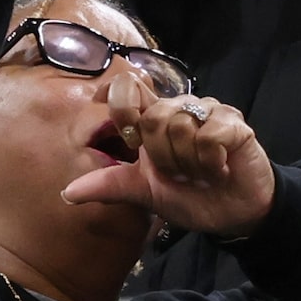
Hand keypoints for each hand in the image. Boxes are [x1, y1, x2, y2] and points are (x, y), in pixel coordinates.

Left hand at [60, 67, 275, 237]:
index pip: (126, 87)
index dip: (122, 107)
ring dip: (189, 164)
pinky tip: (220, 169)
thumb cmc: (189, 197)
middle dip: (163, 159)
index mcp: (153, 119)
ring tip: (202, 173)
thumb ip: (109, 185)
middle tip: (181, 174)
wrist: (233, 214)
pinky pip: (210, 136)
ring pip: (181, 127)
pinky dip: (212, 163)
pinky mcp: (234, 122)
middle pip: (152, 119)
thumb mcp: (144, 193)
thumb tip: (67, 193)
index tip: (130, 139)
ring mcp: (208, 111)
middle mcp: (178, 107)